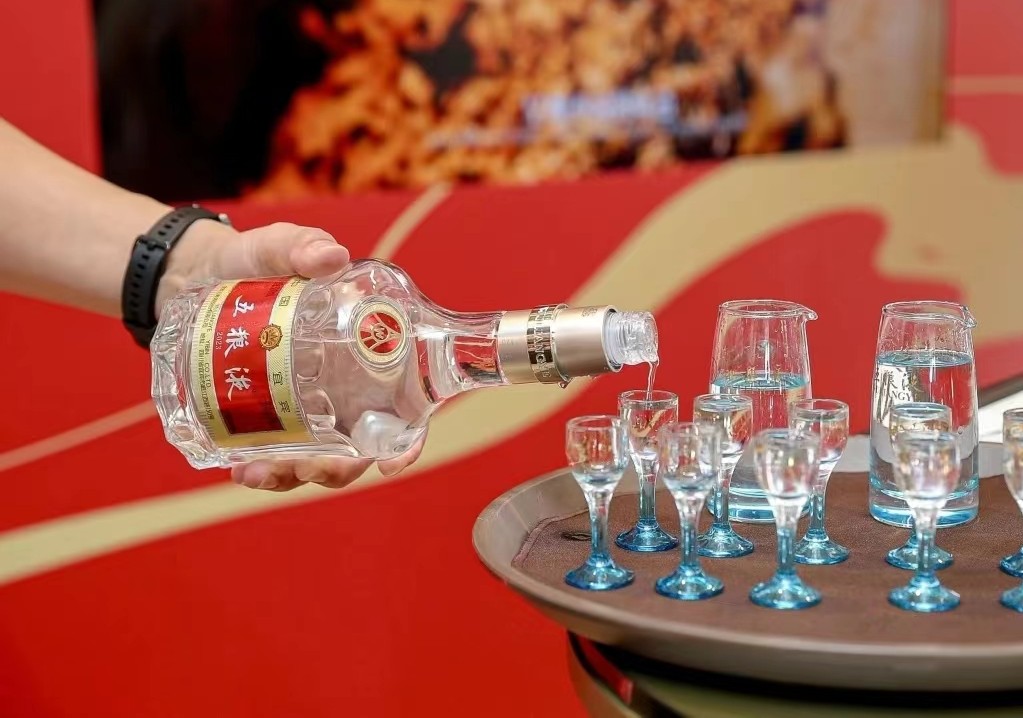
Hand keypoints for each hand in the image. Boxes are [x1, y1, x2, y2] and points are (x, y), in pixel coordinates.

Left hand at [157, 220, 425, 490]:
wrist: (195, 275)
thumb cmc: (252, 258)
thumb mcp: (275, 245)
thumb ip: (301, 245)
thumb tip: (332, 257)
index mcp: (368, 346)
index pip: (404, 403)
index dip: (407, 441)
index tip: (390, 464)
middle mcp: (345, 383)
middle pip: (361, 444)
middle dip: (339, 468)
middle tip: (307, 468)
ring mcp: (308, 403)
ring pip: (319, 457)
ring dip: (295, 477)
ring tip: (257, 474)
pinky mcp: (269, 414)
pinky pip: (277, 454)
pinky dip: (265, 470)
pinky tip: (242, 470)